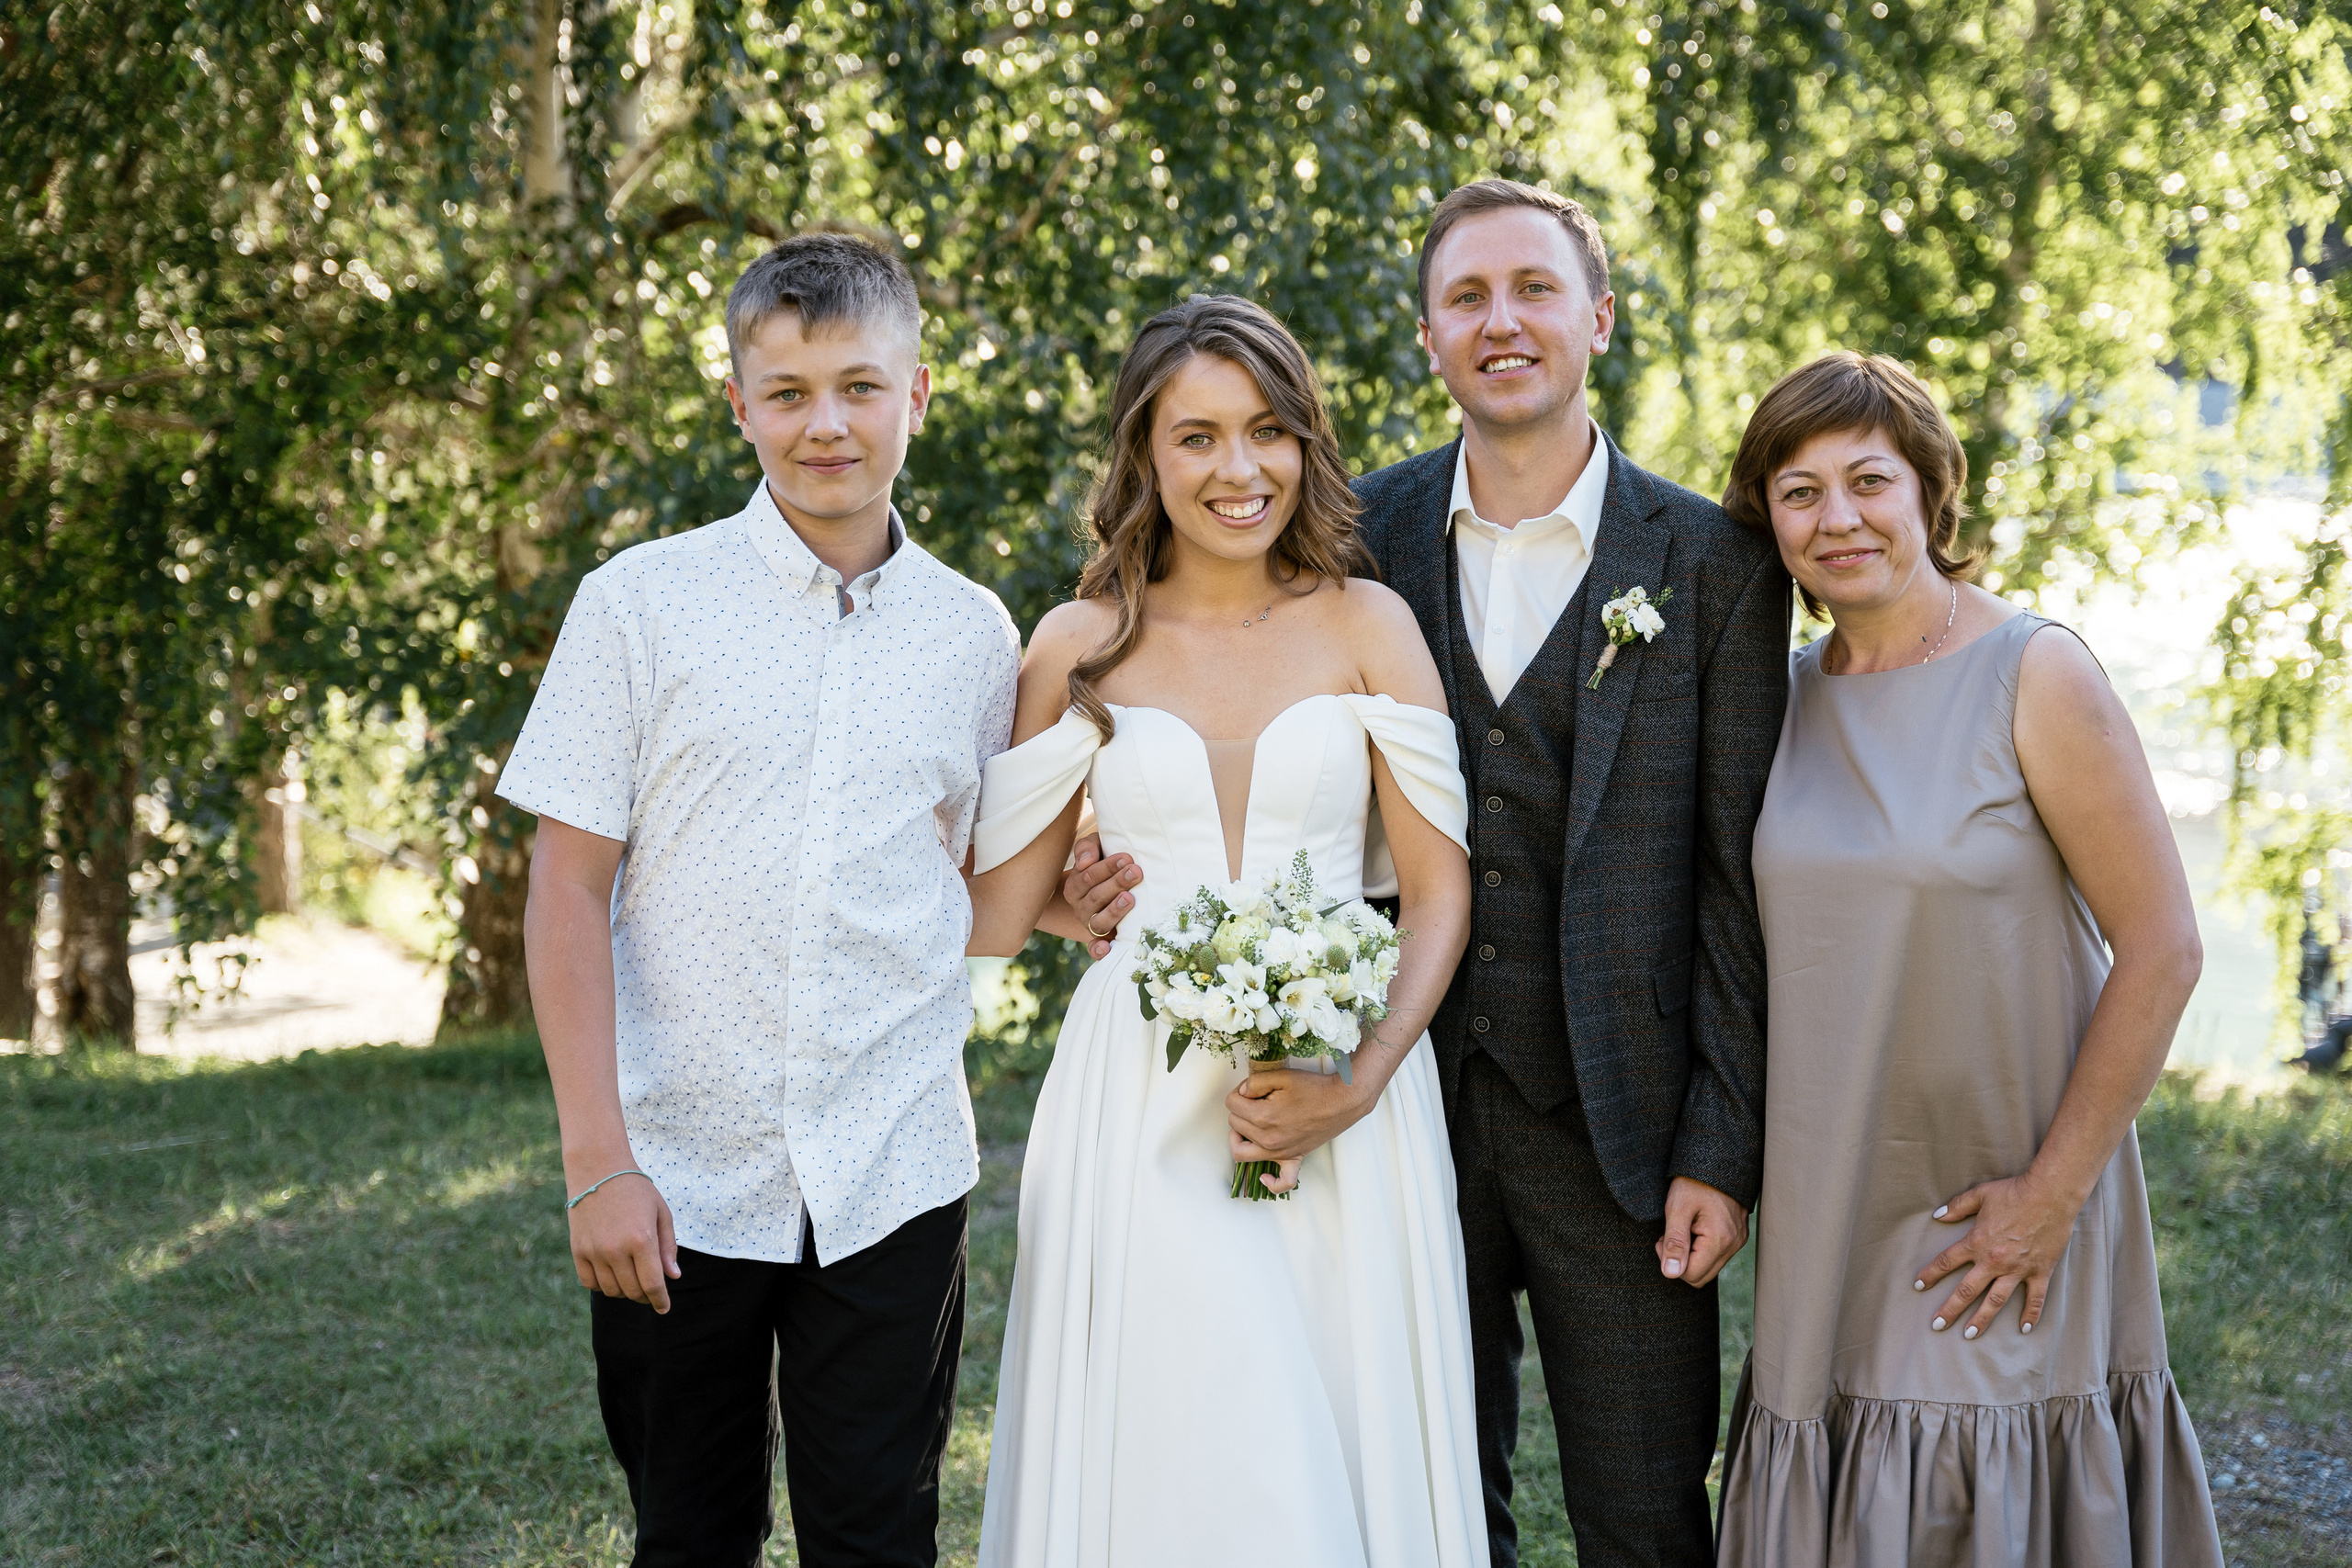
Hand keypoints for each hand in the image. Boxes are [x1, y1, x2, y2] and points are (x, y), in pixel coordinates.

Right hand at [567, 1171, 680, 1313]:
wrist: (598, 1169)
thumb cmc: (635, 1188)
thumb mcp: (661, 1212)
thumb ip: (667, 1247)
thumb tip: (672, 1277)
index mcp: (642, 1240)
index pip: (652, 1284)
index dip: (660, 1301)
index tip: (664, 1308)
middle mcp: (616, 1250)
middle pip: (633, 1291)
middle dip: (645, 1296)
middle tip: (650, 1292)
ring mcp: (594, 1251)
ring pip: (611, 1290)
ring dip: (624, 1292)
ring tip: (632, 1280)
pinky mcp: (577, 1250)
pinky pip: (590, 1282)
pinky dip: (602, 1285)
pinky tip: (612, 1276)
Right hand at [1062, 833, 1139, 958]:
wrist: (1107, 887)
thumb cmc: (1104, 863)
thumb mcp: (1095, 849)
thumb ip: (1088, 848)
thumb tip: (1085, 862)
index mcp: (1075, 886)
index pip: (1089, 876)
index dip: (1108, 867)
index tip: (1127, 858)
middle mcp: (1080, 907)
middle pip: (1096, 896)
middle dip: (1117, 883)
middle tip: (1136, 872)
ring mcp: (1090, 924)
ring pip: (1099, 920)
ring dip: (1114, 910)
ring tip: (1130, 898)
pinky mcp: (1101, 939)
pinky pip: (1094, 948)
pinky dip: (1098, 950)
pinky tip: (1105, 948)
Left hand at [1227, 1067, 1374, 1168]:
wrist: (1341, 1100)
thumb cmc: (1314, 1088)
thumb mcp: (1281, 1076)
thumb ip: (1254, 1082)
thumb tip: (1241, 1093)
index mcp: (1263, 1116)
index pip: (1231, 1104)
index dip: (1238, 1092)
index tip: (1251, 1089)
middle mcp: (1268, 1139)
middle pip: (1234, 1124)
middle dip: (1240, 1109)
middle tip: (1256, 1100)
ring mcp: (1280, 1152)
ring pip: (1241, 1153)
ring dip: (1239, 1138)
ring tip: (1248, 1125)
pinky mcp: (1294, 1159)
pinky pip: (1282, 1182)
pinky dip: (1271, 1182)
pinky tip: (1264, 1174)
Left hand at [1656, 1176, 1748, 1286]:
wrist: (1717, 1160)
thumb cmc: (1694, 1181)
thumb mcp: (1677, 1209)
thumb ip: (1674, 1243)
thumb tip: (1670, 1273)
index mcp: (1720, 1240)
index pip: (1692, 1276)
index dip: (1671, 1263)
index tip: (1662, 1239)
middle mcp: (1734, 1244)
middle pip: (1702, 1277)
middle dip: (1681, 1262)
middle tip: (1668, 1236)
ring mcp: (1738, 1240)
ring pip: (1709, 1267)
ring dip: (1691, 1255)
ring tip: (1682, 1229)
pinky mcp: (1738, 1235)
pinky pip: (1717, 1255)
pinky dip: (1702, 1248)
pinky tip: (1693, 1227)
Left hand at [1914, 1173, 2079, 1338]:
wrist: (2050, 1194)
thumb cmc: (2014, 1192)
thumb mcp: (1980, 1195)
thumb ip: (1957, 1206)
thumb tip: (1938, 1215)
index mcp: (1976, 1242)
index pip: (1946, 1261)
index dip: (1931, 1274)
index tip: (1918, 1286)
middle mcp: (1993, 1260)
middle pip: (1966, 1290)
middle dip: (1949, 1309)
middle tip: (1936, 1325)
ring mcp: (2017, 1269)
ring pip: (1996, 1301)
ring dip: (1982, 1319)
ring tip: (1969, 1335)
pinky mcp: (2040, 1272)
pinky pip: (2035, 1299)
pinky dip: (2030, 1315)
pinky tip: (2024, 1329)